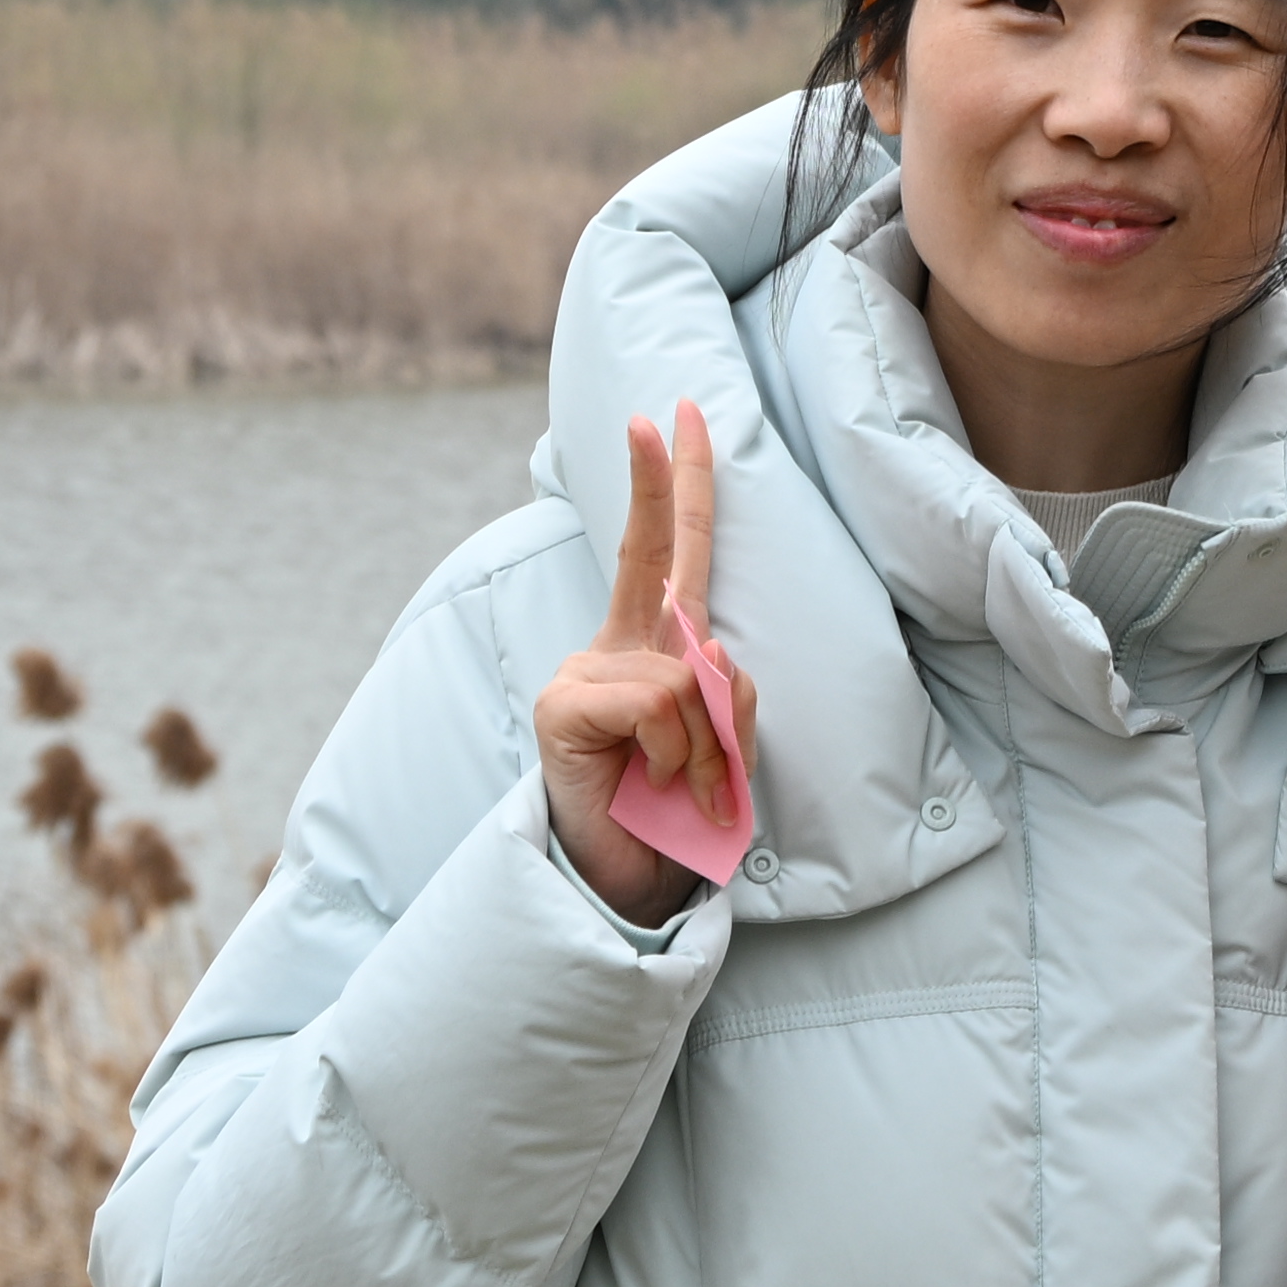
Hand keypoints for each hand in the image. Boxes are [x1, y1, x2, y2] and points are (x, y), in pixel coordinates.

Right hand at [537, 400, 754, 921]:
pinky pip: (657, 705)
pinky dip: (679, 751)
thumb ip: (724, 691)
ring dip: (710, 742)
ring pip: (685, 674)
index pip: (673, 550)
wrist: (628, 877)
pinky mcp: (562, 705)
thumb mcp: (723, 743)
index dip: (679, 485)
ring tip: (692, 785)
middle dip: (665, 478)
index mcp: (657, 644)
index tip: (677, 418)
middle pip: (649, 547)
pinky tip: (658, 780)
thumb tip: (707, 651)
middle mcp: (618, 644)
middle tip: (674, 409)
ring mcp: (583, 670)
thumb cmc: (677, 807)